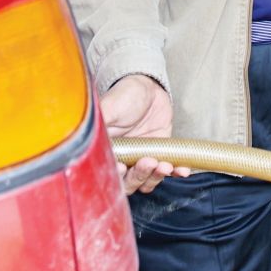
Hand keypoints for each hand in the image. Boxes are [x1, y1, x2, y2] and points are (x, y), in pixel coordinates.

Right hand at [102, 74, 190, 194]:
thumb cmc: (125, 96)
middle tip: (148, 161)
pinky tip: (182, 170)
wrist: (149, 87)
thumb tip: (87, 137)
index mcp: (107, 152)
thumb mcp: (109, 107)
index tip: (122, 166)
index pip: (108, 172)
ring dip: (156, 177)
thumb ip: (100, 123)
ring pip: (147, 181)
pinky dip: (176, 172)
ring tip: (166, 165)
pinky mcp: (160, 154)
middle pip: (128, 183)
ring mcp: (142, 159)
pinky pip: (168, 170)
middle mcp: (123, 160)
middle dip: (139, 176)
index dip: (115, 175)